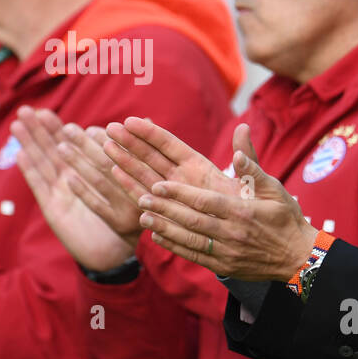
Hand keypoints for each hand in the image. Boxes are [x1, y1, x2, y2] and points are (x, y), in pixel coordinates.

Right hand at [11, 107, 136, 270]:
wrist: (116, 252)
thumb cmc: (127, 217)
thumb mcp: (135, 181)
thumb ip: (135, 150)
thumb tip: (145, 121)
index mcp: (88, 169)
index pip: (74, 143)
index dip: (60, 127)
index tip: (49, 111)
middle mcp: (72, 178)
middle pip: (53, 148)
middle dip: (41, 130)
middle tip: (27, 110)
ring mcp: (60, 192)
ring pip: (44, 162)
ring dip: (29, 143)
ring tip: (17, 123)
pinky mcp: (53, 209)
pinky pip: (41, 186)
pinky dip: (30, 170)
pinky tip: (20, 155)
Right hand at [103, 116, 242, 200]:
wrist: (249, 237)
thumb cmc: (252, 208)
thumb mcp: (251, 181)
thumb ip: (245, 156)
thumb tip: (243, 128)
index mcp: (199, 166)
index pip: (170, 145)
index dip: (151, 133)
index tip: (131, 121)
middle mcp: (181, 177)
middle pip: (151, 156)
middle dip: (131, 142)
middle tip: (110, 128)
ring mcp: (172, 194)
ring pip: (144, 174)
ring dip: (125, 160)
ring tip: (106, 145)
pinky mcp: (166, 211)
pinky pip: (145, 197)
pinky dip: (130, 186)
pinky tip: (114, 172)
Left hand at [133, 123, 316, 282]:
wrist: (298, 257)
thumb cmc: (286, 218)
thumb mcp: (275, 190)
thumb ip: (253, 170)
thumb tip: (237, 151)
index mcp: (243, 212)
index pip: (206, 202)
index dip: (180, 194)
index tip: (159, 185)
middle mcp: (233, 234)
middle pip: (192, 221)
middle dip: (165, 210)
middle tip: (143, 199)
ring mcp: (227, 253)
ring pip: (190, 240)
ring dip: (164, 229)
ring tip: (143, 218)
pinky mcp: (224, 266)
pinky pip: (195, 256)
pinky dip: (175, 246)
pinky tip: (158, 237)